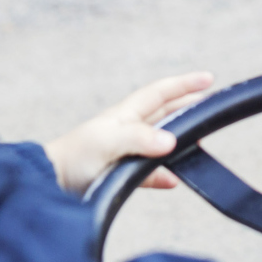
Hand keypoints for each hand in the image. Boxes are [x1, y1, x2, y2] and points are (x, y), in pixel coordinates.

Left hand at [44, 72, 213, 195]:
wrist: (49, 181)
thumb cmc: (74, 157)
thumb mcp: (108, 142)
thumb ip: (139, 139)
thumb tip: (171, 141)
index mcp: (125, 115)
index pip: (161, 92)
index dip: (184, 84)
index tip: (209, 79)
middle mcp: (127, 128)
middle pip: (165, 112)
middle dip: (187, 107)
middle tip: (211, 106)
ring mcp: (125, 150)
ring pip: (160, 141)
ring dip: (180, 140)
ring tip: (199, 142)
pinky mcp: (120, 172)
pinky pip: (150, 172)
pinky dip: (163, 175)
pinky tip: (175, 180)